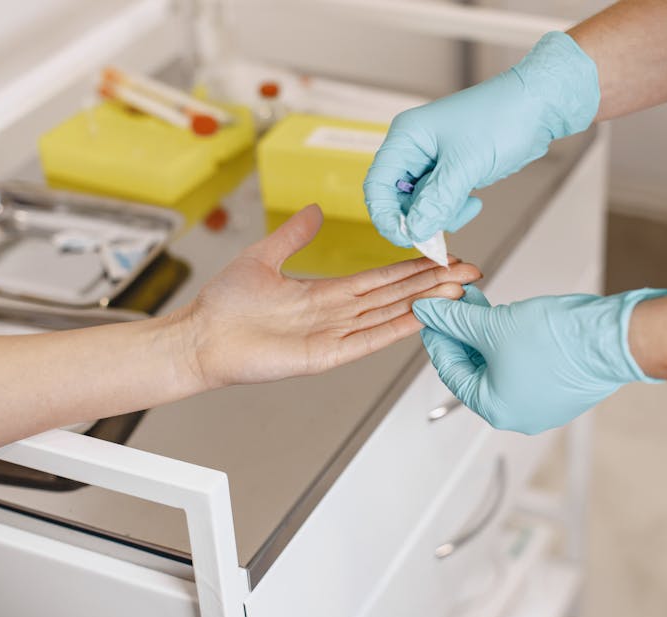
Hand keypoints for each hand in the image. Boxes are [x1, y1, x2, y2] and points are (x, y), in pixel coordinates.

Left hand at [176, 204, 480, 388]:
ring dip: (423, 302)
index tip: (440, 256)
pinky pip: (365, 340)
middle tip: (467, 270)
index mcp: (325, 294)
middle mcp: (335, 315)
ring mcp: (332, 336)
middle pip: (394, 295)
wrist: (199, 336)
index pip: (380, 279)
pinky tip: (420, 319)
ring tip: (456, 289)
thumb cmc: (223, 306)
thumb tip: (314, 210)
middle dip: (432, 282)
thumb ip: (293, 235)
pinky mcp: (322, 356)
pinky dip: (394, 329)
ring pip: (387, 315)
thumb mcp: (263, 256)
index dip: (412, 268)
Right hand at [364, 32, 599, 246]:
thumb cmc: (503, 118)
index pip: (377, 185)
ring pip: (421, 204)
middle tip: (439, 234)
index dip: (386, 216)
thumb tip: (413, 230)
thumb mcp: (466, 165)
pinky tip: (475, 200)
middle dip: (419, 218)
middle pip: (398, 199)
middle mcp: (415, 148)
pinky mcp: (452, 171)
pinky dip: (454, 209)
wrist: (539, 107)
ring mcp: (434, 161)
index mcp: (407, 137)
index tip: (405, 238)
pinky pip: (441, 201)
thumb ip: (437, 201)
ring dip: (441, 215)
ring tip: (467, 206)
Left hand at [411, 285, 666, 434]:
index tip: (434, 315)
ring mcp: (542, 405)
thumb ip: (455, 320)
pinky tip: (510, 319)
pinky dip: (512, 344)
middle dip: (465, 334)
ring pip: (501, 366)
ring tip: (483, 305)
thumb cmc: (559, 340)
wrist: (611, 338)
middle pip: (476, 370)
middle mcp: (518, 414)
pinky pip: (525, 367)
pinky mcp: (560, 390)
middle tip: (457, 305)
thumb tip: (429, 312)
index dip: (439, 338)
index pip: (451, 372)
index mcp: (495, 408)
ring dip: (488, 336)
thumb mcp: (493, 325)